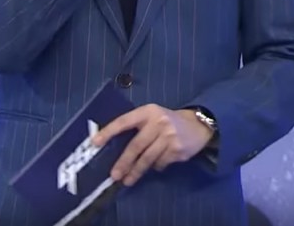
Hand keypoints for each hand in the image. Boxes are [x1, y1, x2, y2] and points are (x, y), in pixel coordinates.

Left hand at [92, 104, 213, 186]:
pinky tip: (155, 166)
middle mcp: (158, 122)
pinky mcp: (177, 150)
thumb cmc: (167, 121)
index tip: (95, 143)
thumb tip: (113, 146)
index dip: (109, 131)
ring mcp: (169, 137)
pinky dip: (155, 167)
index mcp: (147, 112)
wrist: (198, 125)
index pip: (124, 121)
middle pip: (136, 145)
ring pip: (148, 158)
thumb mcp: (152, 116)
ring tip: (128, 180)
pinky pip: (160, 163)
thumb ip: (137, 127)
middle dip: (124, 162)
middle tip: (115, 175)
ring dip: (136, 171)